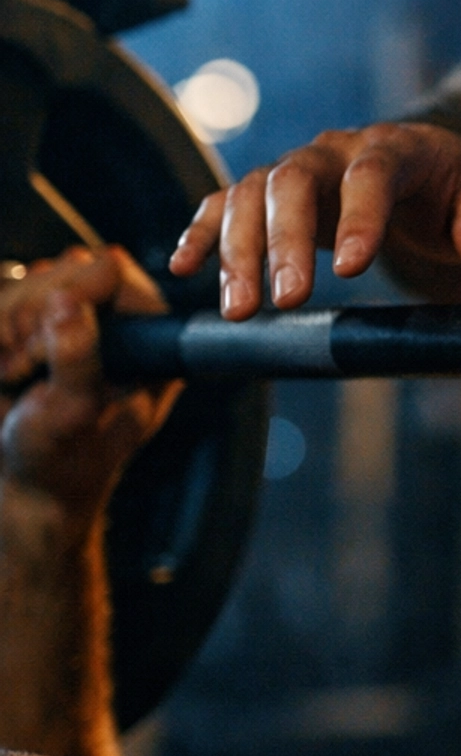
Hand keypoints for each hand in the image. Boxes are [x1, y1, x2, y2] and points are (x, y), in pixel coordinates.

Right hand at [0, 249, 178, 527]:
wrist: (28, 487)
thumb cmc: (61, 462)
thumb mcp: (70, 417)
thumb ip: (75, 360)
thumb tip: (67, 304)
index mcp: (150, 341)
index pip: (109, 270)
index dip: (66, 298)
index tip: (39, 351)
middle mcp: (122, 322)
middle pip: (63, 268)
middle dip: (27, 318)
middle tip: (21, 369)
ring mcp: (83, 319)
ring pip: (31, 280)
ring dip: (7, 326)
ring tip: (13, 374)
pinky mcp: (46, 324)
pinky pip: (10, 296)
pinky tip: (4, 366)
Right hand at [168, 123, 460, 316]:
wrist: (421, 159)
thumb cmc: (455, 182)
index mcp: (394, 147)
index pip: (372, 173)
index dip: (359, 217)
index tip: (351, 268)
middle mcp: (335, 150)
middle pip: (294, 180)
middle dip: (285, 240)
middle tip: (287, 300)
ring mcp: (297, 168)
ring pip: (252, 192)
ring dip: (239, 249)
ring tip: (240, 310)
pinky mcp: (270, 191)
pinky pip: (225, 202)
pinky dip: (202, 231)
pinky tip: (183, 268)